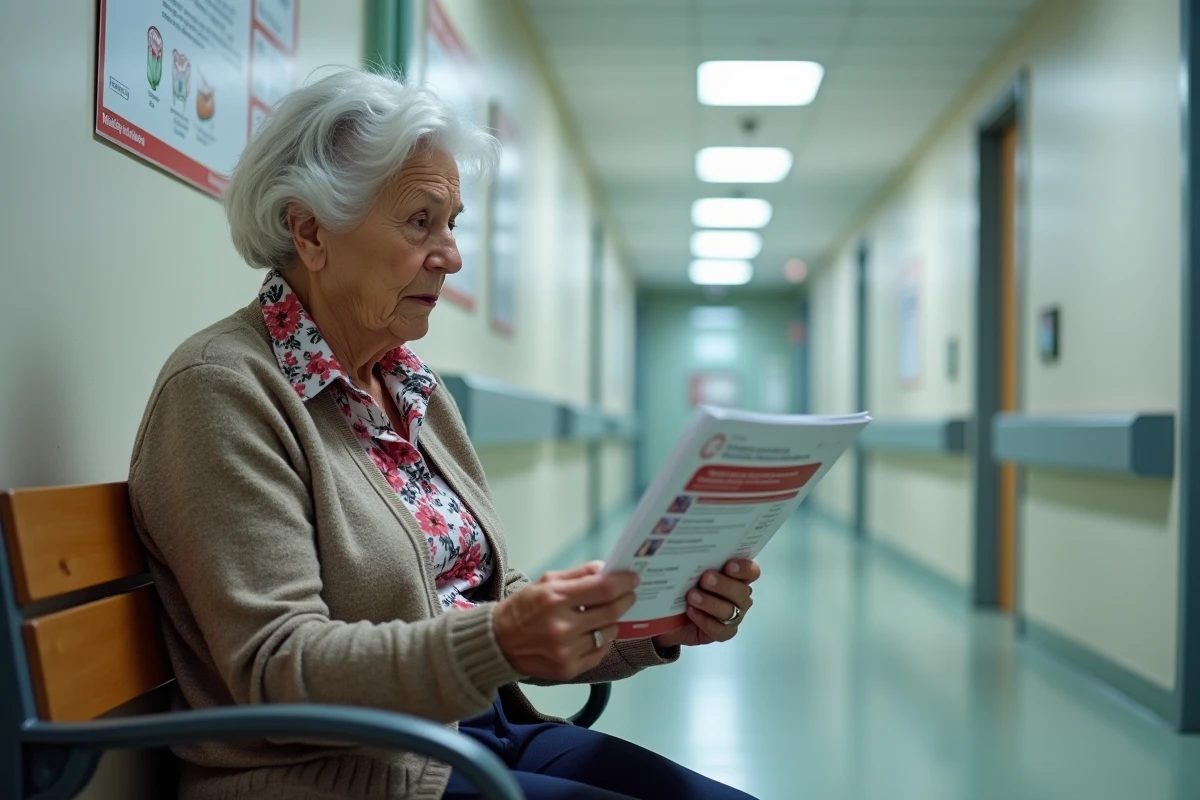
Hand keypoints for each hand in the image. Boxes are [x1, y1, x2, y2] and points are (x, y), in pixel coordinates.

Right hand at [493, 561, 639, 680]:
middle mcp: (562, 627)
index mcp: (555, 599)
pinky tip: (593, 632)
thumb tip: (607, 570)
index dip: (624, 582)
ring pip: (609, 633)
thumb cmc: (524, 607)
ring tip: (605, 614)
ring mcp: (566, 651)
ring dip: (613, 621)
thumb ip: (579, 574)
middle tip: (629, 594)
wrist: (498, 642)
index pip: (604, 589)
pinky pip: (599, 652)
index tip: (632, 578)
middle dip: (626, 600)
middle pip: (611, 611)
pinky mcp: (568, 669)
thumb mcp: (546, 582)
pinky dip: (602, 640)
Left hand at [651, 559, 759, 649]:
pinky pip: (719, 629)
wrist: (669, 615)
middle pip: (741, 591)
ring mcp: (733, 616)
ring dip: (710, 603)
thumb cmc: (684, 587)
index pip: (751, 571)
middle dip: (723, 585)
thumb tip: (689, 544)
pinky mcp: (723, 632)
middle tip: (705, 579)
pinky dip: (704, 620)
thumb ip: (696, 561)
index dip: (744, 568)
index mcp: (737, 577)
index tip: (728, 565)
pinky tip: (691, 612)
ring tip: (692, 596)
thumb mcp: (688, 571)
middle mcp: (739, 596)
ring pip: (729, 610)